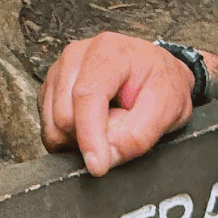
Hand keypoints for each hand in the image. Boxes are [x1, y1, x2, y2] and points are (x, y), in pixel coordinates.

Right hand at [39, 33, 195, 175]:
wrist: (155, 72)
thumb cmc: (162, 84)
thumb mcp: (168, 109)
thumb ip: (139, 134)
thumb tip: (106, 157)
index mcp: (108, 51)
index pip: (87, 95)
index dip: (89, 136)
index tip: (97, 166)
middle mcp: (76, 56)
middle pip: (64, 115)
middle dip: (90, 137)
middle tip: (121, 129)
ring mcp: (59, 71)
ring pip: (53, 126)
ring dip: (79, 139)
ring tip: (108, 124)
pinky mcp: (50, 89)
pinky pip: (49, 128)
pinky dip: (70, 137)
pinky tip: (92, 125)